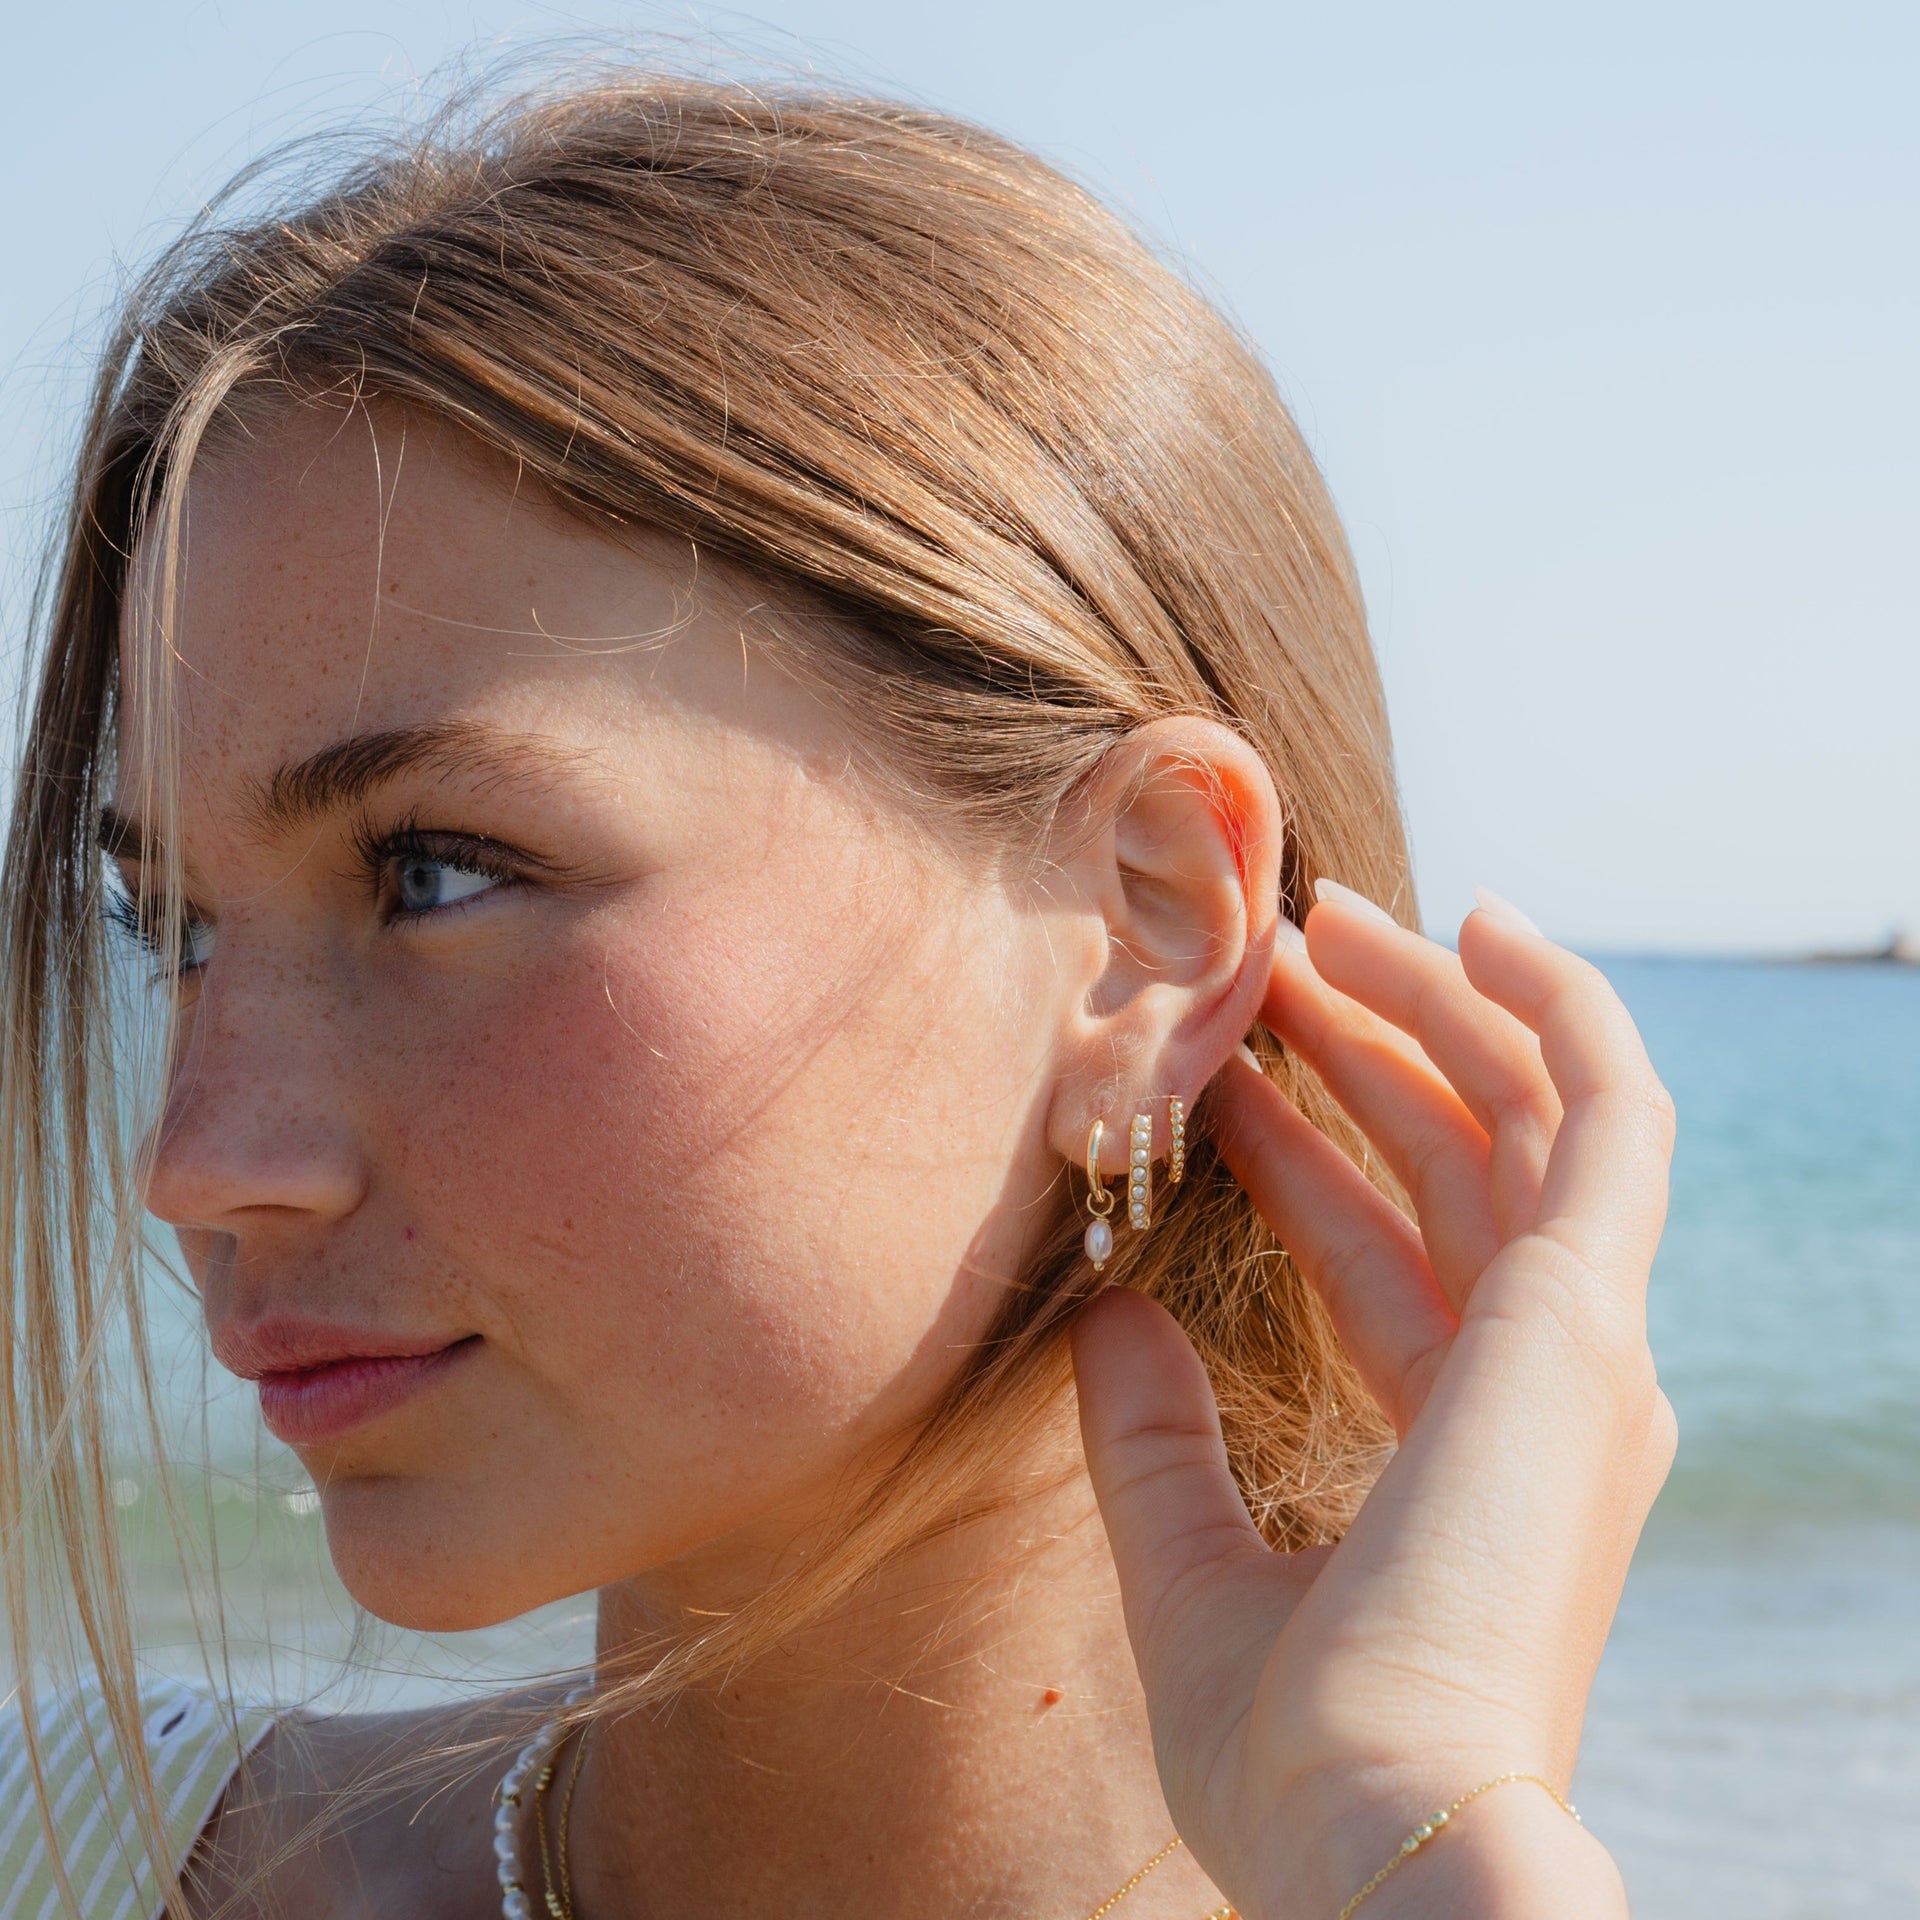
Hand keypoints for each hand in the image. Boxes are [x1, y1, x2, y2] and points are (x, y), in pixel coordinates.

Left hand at [1071, 892, 1675, 1918]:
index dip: (1301, 1148)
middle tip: (1276, 946)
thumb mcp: (1188, 1572)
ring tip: (1327, 913)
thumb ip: (1151, 1439)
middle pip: (1458, 1160)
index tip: (1218, 1063)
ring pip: (1521, 1112)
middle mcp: (1544, 1383)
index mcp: (1467, 1447)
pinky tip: (1482, 925)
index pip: (1382, 1254)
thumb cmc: (1294, 1755)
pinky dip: (1556, 1009)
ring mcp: (1579, 1345)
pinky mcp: (1586, 1311)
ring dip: (1433, 1003)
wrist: (1377, 1832)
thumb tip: (1108, 1312)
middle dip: (1369, 1045)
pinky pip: (1600, 1112)